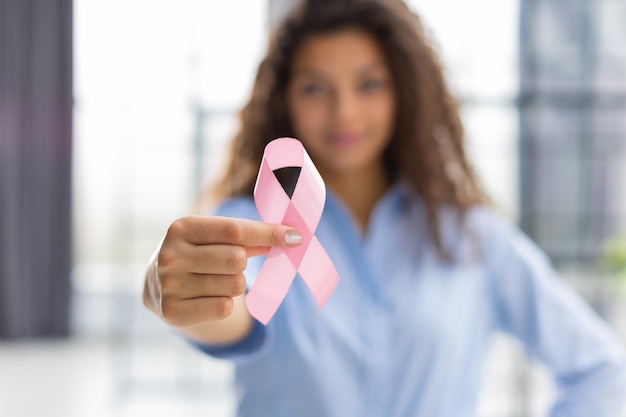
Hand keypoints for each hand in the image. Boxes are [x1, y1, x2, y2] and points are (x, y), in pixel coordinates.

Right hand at [144, 216, 301, 328]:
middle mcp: (171, 255)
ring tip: (214, 280)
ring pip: (234, 285)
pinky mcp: (173, 313)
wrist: (156, 284)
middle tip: (230, 264)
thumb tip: (291, 237)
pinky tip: (207, 297)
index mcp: (181, 228)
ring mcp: (169, 285)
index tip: (295, 237)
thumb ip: (248, 236)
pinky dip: (224, 303)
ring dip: (234, 284)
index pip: (235, 230)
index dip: (268, 233)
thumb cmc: (197, 253)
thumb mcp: (213, 237)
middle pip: (237, 259)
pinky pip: (224, 307)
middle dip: (243, 263)